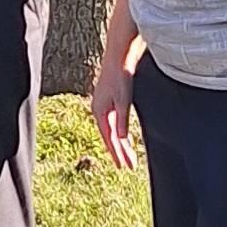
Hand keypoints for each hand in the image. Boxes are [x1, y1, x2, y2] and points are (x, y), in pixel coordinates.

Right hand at [88, 51, 137, 169]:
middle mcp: (99, 111)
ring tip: (126, 158)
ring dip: (120, 144)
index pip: (109, 138)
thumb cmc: (120, 78)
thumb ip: (122, 120)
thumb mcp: (123, 100)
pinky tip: (123, 139)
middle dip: (119, 152)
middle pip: (110, 136)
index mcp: (99, 111)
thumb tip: (120, 139)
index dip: (117, 153)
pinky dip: (119, 133)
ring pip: (112, 131)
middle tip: (127, 166)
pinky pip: (114, 123)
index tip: (124, 166)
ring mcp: (104, 107)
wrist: (119, 59)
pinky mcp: (110, 102)